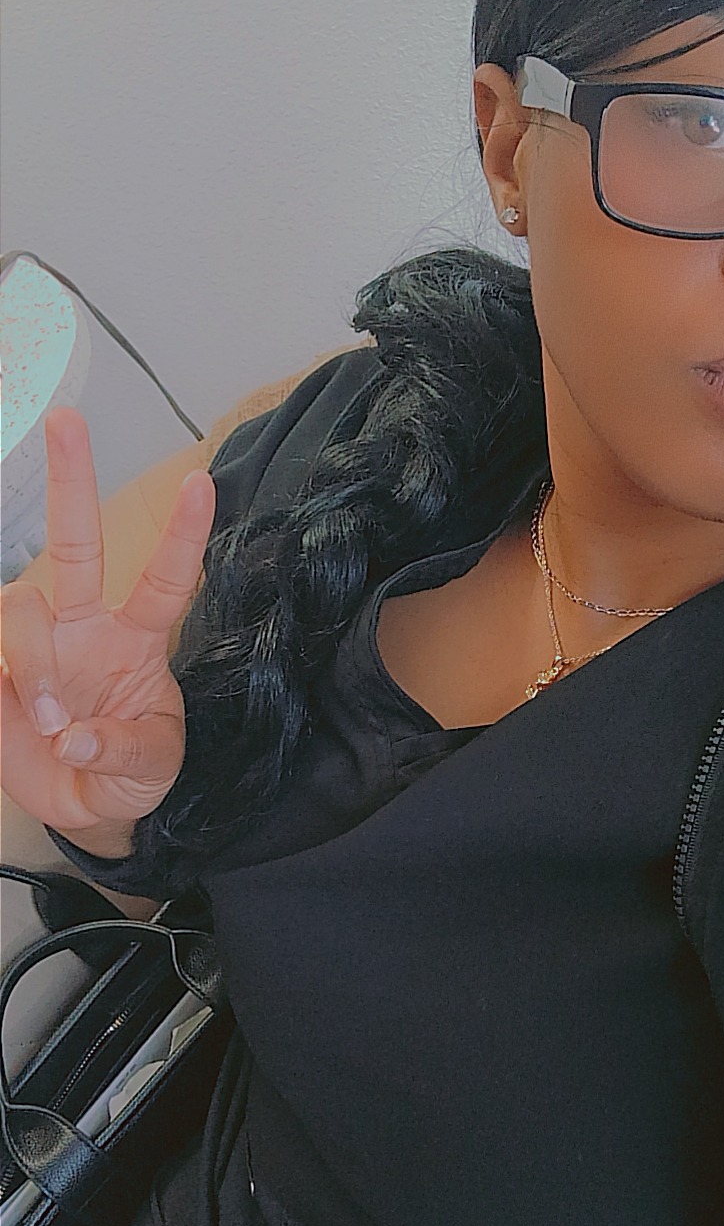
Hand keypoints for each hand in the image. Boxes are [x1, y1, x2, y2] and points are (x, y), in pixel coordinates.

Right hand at [0, 407, 215, 834]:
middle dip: (71, 479)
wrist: (86, 807)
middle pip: (76, 542)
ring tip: (49, 725)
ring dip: (37, 667)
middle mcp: (85, 626)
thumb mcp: (153, 769)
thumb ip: (122, 750)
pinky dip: (6, 676)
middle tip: (67, 419)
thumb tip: (73, 738)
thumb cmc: (132, 773)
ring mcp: (36, 641)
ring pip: (22, 607)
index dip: (183, 534)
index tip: (202, 482)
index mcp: (137, 640)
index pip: (165, 578)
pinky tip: (17, 709)